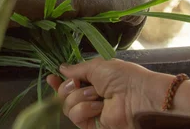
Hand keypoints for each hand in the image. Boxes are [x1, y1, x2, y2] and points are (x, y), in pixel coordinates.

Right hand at [47, 58, 189, 128]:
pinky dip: (85, 109)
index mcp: (92, 80)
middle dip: (68, 87)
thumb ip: (76, 69)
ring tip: (97, 95)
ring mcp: (90, 110)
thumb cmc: (122, 77)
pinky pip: (76, 116)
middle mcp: (89, 95)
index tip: (51, 77)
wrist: (138, 95)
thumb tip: (61, 68)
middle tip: (79, 83)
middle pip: (63, 95)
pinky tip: (98, 106)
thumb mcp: (96, 66)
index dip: (58, 82)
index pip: (69, 82)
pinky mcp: (92, 124)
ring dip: (79, 97)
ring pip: (67, 106)